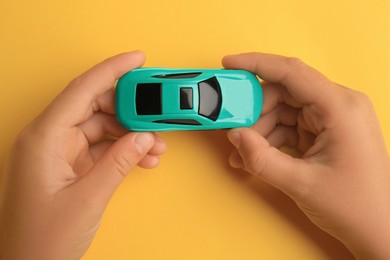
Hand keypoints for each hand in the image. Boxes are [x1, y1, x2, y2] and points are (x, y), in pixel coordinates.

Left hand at [0, 51, 166, 259]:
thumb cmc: (44, 239)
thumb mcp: (89, 197)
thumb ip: (119, 162)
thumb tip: (144, 137)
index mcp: (44, 138)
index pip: (82, 90)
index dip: (112, 70)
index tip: (136, 59)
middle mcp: (49, 139)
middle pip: (94, 107)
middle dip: (129, 109)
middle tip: (156, 111)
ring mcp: (59, 152)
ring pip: (101, 127)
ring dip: (130, 133)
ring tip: (156, 144)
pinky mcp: (69, 165)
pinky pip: (100, 146)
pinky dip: (122, 150)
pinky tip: (143, 158)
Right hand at [223, 53, 389, 258]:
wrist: (378, 228)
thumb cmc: (355, 206)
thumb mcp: (301, 183)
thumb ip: (261, 159)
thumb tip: (234, 135)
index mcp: (340, 108)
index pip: (291, 72)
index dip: (256, 63)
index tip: (229, 62)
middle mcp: (338, 106)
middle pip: (284, 92)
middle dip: (254, 111)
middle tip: (232, 128)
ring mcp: (331, 118)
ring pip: (283, 110)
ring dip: (260, 129)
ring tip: (243, 153)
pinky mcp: (325, 131)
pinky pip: (290, 125)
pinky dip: (271, 139)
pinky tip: (256, 156)